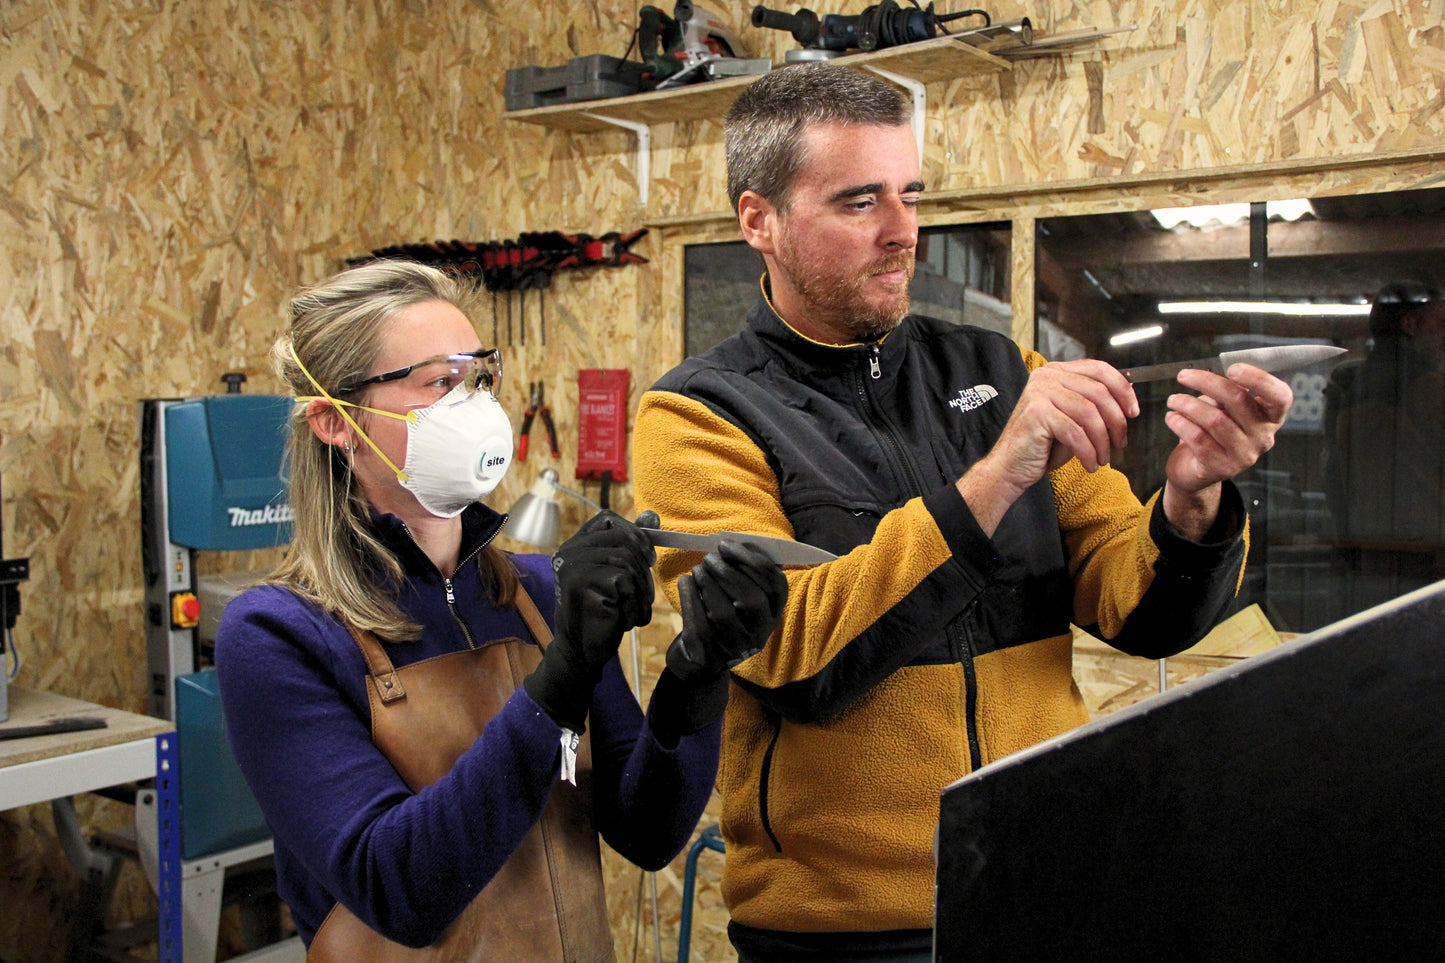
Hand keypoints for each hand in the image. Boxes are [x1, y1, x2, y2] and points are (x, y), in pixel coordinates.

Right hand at [523, 510, 656, 730]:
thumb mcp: (619, 574)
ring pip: (627, 561)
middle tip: (644, 593)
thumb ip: (632, 544)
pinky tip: (626, 619)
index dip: (634, 533)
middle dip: (643, 567)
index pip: (609, 519)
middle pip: (623, 539)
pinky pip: (624, 581)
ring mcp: (571, 565)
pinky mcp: (579, 582)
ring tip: (635, 610)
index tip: (647, 557)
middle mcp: (569, 550)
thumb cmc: (604, 612)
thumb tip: (651, 516)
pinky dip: (633, 604)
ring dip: (641, 591)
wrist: (584, 651)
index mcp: (576, 544)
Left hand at [665, 540, 788, 684]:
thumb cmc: (722, 618)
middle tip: (710, 557)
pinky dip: (690, 596)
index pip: (776, 585)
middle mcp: (760, 634)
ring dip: (708, 582)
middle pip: (752, 599)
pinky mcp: (709, 653)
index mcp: (773, 616)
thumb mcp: (742, 601)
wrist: (702, 661)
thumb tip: (735, 543)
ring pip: (723, 612)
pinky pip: (699, 622)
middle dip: (728, 572)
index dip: (754, 561)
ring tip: (698, 568)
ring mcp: (735, 647)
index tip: (728, 545)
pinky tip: (686, 581)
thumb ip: (745, 575)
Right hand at [960, 360, 1137, 534]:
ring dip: (1103, 441)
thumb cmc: (1042, 446)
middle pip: (1098, 391)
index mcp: (1056, 372)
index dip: (1122, 389)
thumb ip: (1095, 404)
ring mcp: (1039, 393)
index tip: (1134, 412)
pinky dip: (1088, 452)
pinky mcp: (1036, 414)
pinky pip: (1076, 433)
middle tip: (1121, 443)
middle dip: (1116, 421)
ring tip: (1103, 459)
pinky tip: (1090, 465)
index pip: (1098, 369)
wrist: (1010, 468)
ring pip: (1090, 414)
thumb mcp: (1074, 420)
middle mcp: (1046, 377)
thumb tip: (1128, 395)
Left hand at [1161, 364, 1292, 537]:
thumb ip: (1227, 393)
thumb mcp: (1225, 409)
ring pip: (1214, 419)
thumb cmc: (1212, 431)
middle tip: (1183, 376)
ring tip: (1173, 400)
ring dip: (1187, 404)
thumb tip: (1213, 375)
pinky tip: (1172, 418)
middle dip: (1207, 382)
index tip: (1232, 368)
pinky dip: (1180, 423)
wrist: (1196, 470)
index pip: (1280, 396)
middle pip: (1239, 400)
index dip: (1259, 379)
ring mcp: (1244, 455)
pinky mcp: (1221, 467)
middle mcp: (1263, 437)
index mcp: (1271, 418)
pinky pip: (1197, 437)